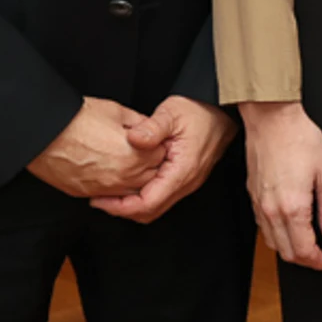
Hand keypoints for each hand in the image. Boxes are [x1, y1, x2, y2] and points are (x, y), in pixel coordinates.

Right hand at [27, 97, 166, 198]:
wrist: (43, 135)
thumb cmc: (76, 120)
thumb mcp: (116, 111)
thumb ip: (139, 123)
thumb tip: (148, 128)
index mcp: (134, 156)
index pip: (160, 156)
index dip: (157, 145)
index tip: (152, 139)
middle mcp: (122, 177)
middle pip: (150, 176)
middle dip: (149, 163)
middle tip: (141, 149)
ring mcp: (103, 189)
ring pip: (131, 190)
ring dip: (133, 177)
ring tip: (125, 160)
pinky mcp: (86, 193)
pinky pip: (109, 196)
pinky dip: (114, 186)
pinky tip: (109, 170)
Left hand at [92, 96, 235, 222]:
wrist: (221, 109)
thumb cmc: (200, 110)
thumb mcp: (172, 112)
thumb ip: (152, 127)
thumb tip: (133, 139)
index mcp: (182, 171)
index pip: (148, 203)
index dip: (120, 207)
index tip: (100, 200)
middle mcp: (186, 182)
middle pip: (150, 212)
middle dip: (122, 210)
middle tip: (100, 199)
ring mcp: (187, 182)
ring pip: (156, 207)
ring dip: (132, 204)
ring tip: (111, 192)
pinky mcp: (185, 178)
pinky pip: (161, 196)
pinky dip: (142, 196)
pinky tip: (130, 182)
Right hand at [238, 100, 321, 271]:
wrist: (272, 119)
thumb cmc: (300, 138)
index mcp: (293, 207)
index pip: (304, 251)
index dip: (319, 262)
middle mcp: (272, 211)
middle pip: (287, 253)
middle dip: (306, 261)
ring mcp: (260, 205)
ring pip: (273, 243)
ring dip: (290, 250)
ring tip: (309, 245)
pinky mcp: (252, 197)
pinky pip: (263, 228)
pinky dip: (277, 236)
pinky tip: (290, 228)